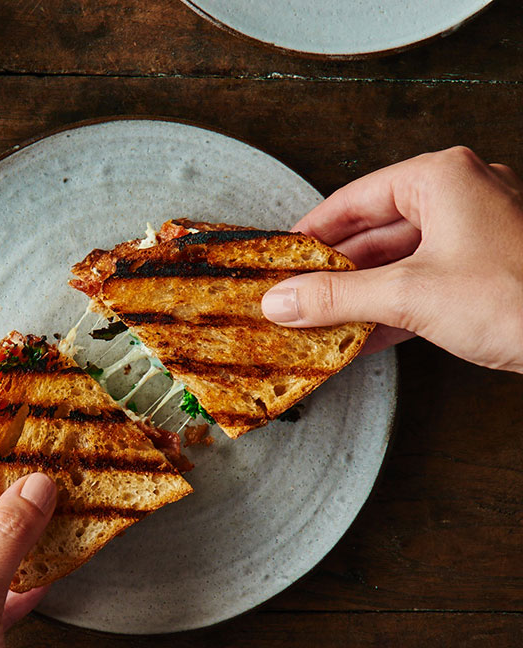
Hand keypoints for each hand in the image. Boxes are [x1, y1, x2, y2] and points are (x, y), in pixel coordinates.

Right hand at [262, 146, 522, 372]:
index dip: (312, 230)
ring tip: (318, 319)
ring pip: (400, 260)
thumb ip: (337, 298)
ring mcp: (479, 234)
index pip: (354, 197)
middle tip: (293, 294)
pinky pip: (424, 282)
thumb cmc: (517, 298)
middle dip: (333, 270)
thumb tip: (281, 301)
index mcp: (442, 178)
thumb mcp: (409, 296)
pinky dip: (392, 308)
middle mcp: (462, 196)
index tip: (282, 256)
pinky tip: (360, 335)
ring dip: (360, 294)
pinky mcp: (489, 271)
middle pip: (376, 229)